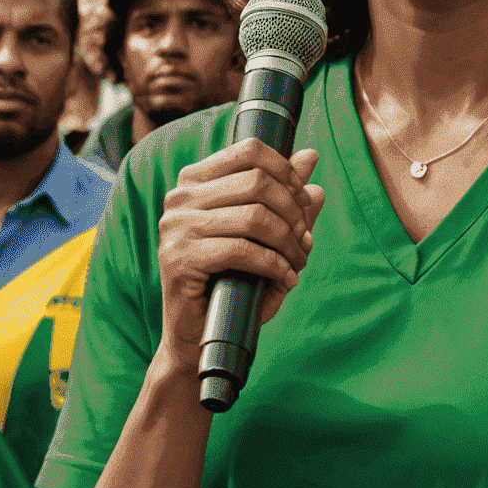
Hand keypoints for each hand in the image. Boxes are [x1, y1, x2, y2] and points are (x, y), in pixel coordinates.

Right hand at [156, 139, 323, 367]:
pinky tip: (285, 278)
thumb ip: (286, 196)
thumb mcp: (266, 236)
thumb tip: (311, 156)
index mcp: (195, 181)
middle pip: (258, 182)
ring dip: (288, 242)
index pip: (249, 151)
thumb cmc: (233, 281)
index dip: (286, 172)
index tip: (303, 202)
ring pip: (255, 216)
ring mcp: (176, 227)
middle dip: (293, 213)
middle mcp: (180, 198)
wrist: (199, 336)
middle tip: (305, 241)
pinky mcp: (180, 259)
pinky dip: (274, 264)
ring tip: (297, 262)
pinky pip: (243, 250)